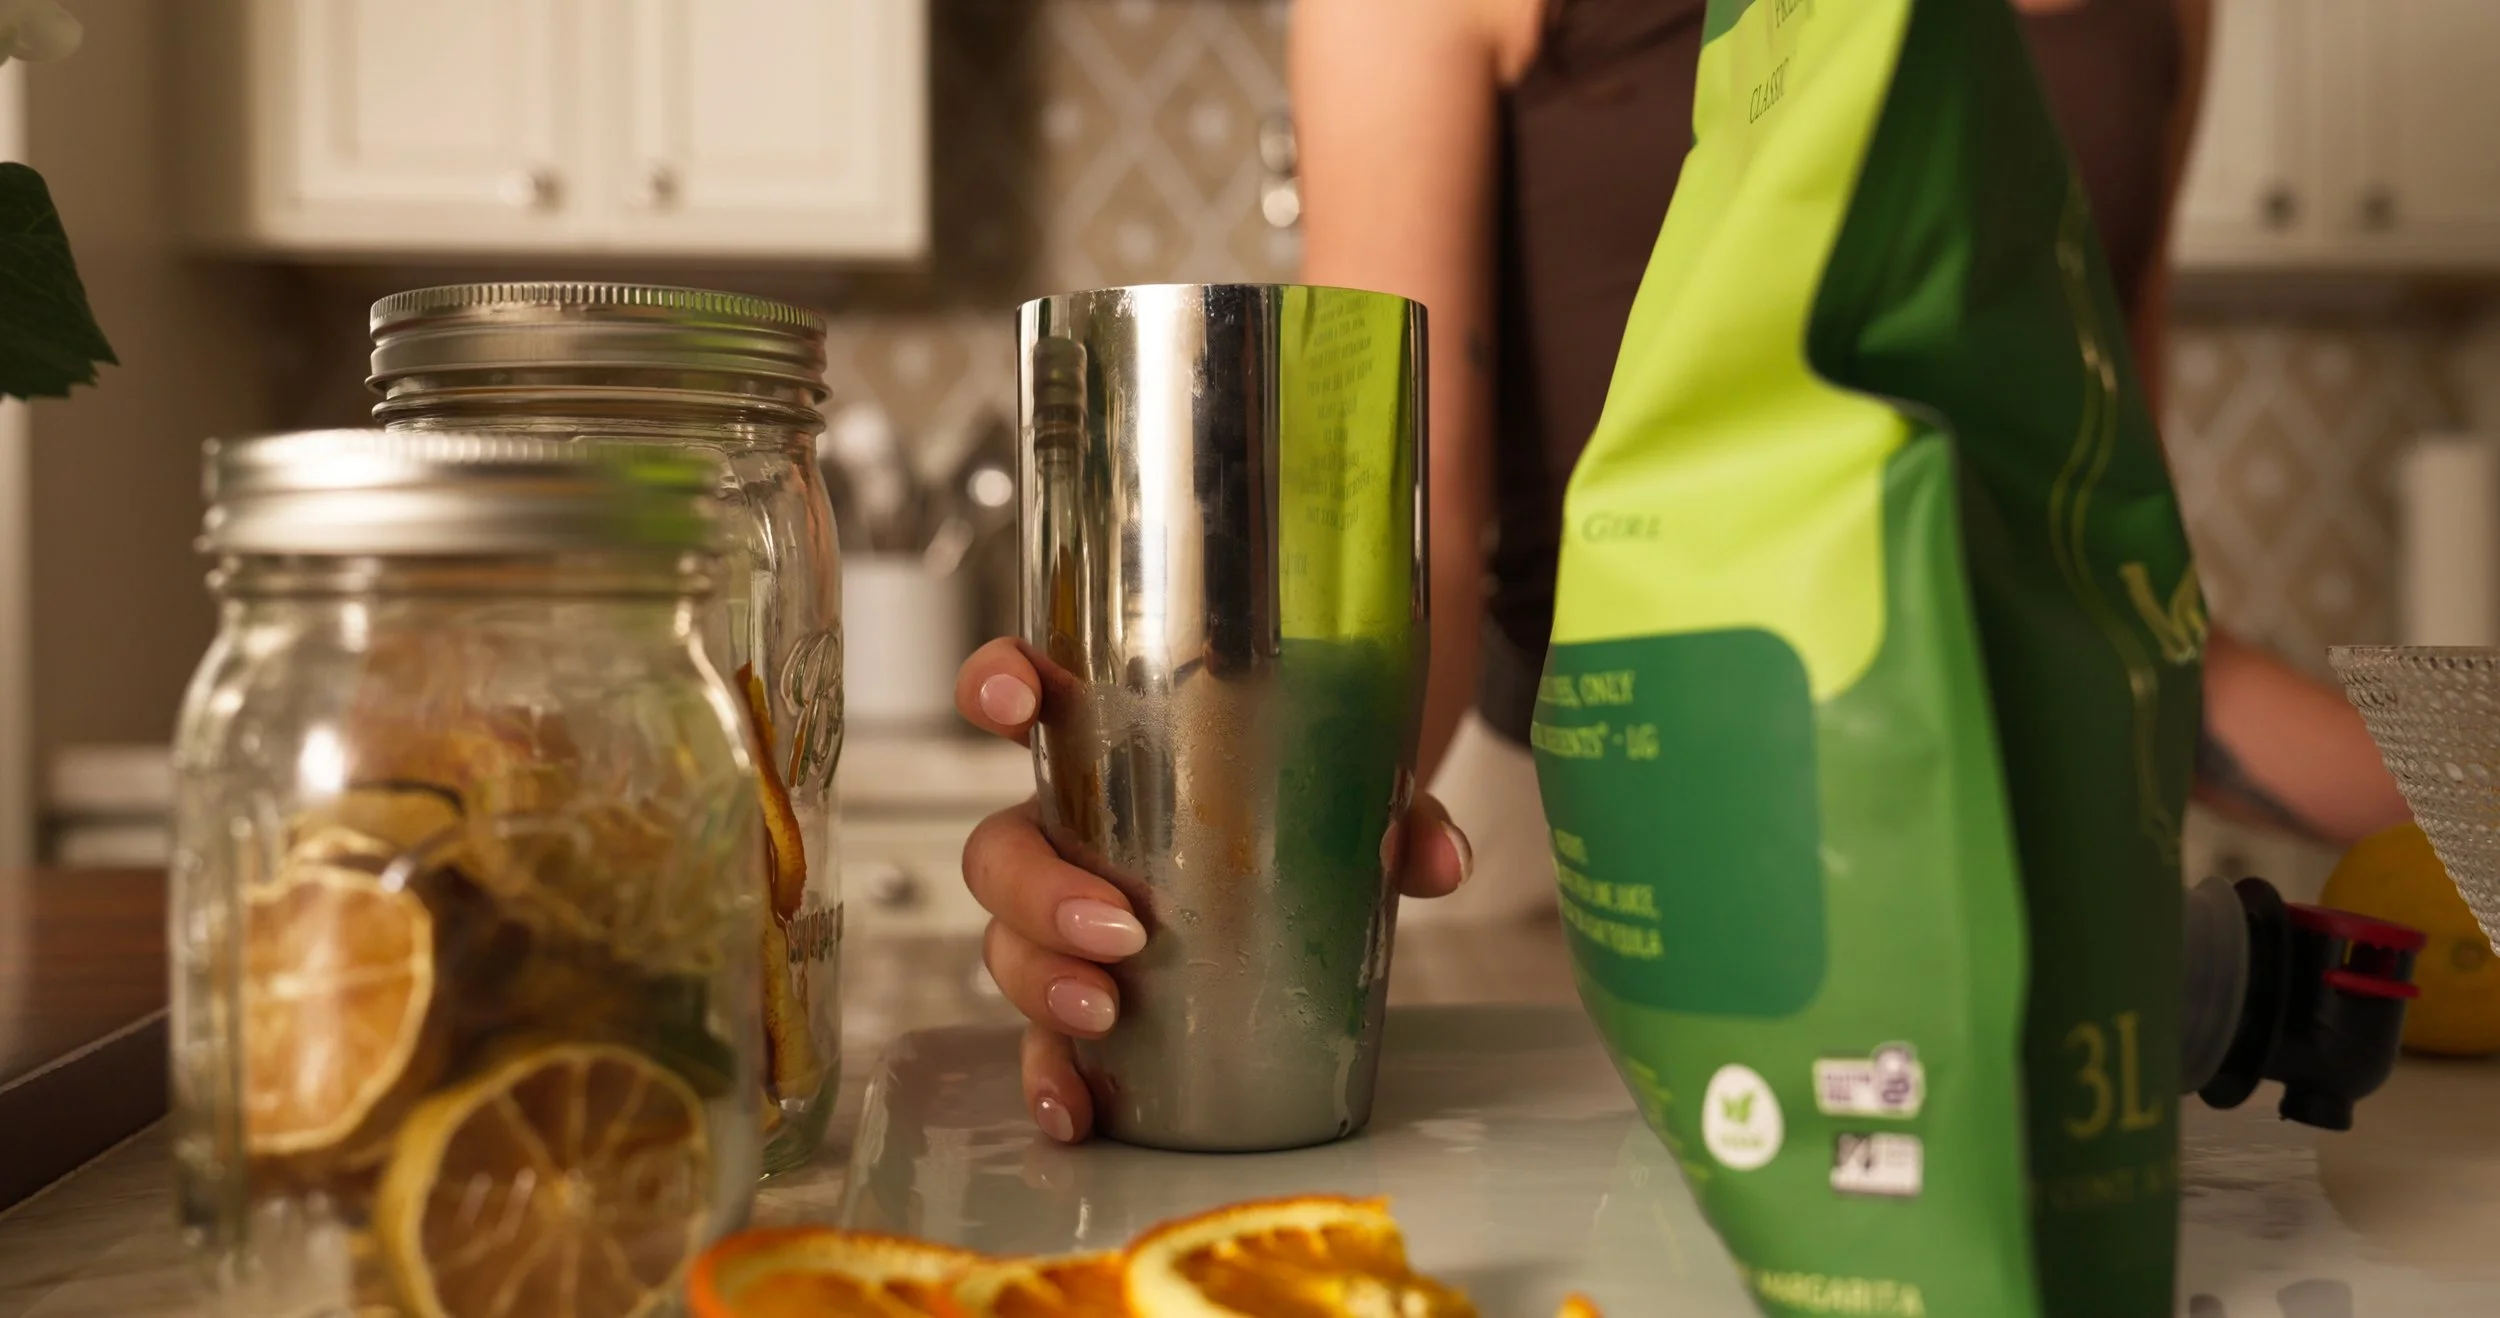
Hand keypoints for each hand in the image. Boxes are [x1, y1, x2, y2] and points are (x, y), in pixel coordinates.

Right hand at [953, 638, 1473, 1143]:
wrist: (1310, 844)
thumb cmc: (1296, 790)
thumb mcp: (1351, 783)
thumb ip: (1396, 809)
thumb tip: (1439, 857)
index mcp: (1107, 745)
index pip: (1023, 695)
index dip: (995, 689)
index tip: (1013, 708)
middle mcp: (1068, 829)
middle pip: (1000, 851)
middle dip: (1039, 892)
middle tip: (1121, 930)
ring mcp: (1066, 914)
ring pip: (1008, 943)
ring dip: (1042, 980)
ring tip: (1107, 1013)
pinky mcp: (1088, 991)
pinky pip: (1042, 1037)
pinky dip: (1050, 1073)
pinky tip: (1074, 1109)